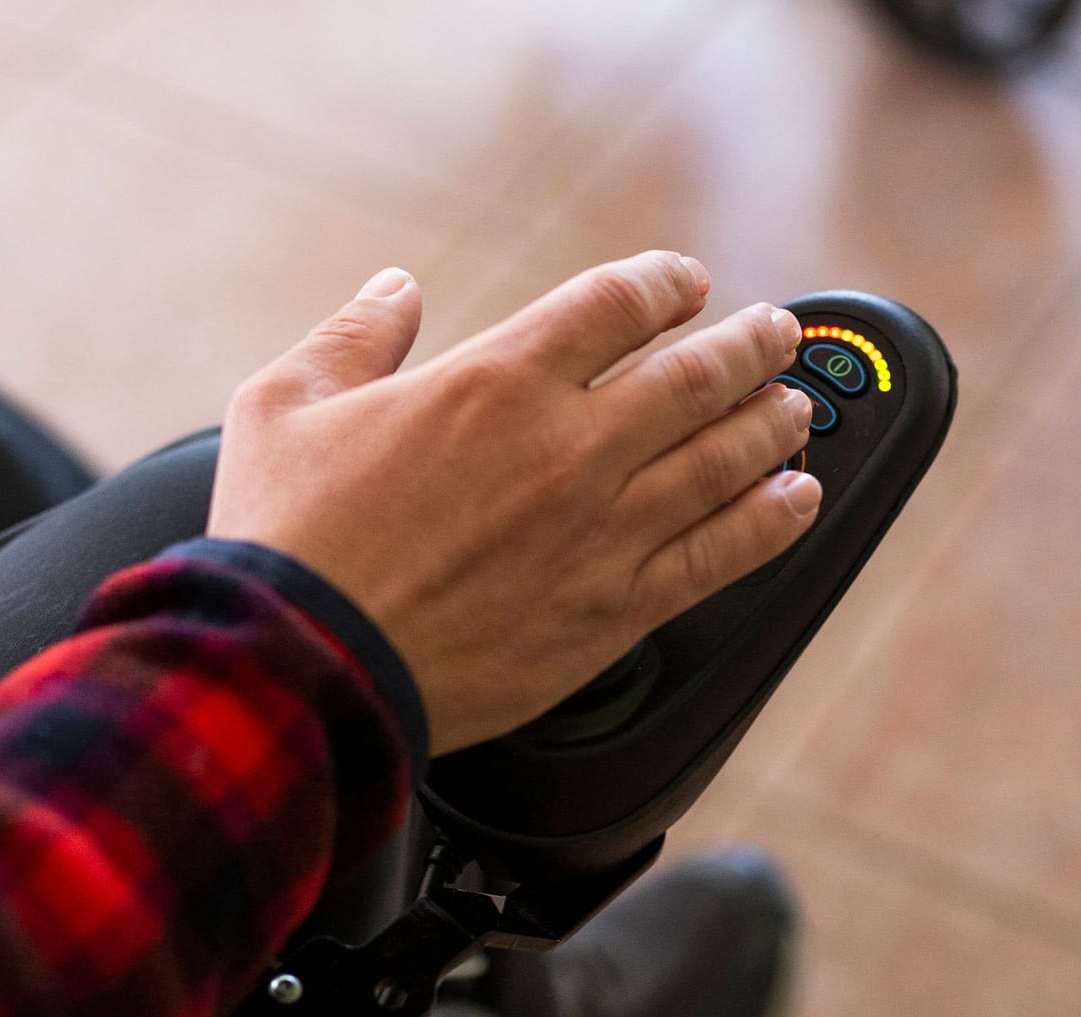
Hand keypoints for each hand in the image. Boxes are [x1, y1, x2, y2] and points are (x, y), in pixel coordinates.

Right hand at [208, 252, 819, 754]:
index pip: (619, 303)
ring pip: (726, 459)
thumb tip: (394, 290)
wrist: (303, 670)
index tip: (687, 284)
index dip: (668, 283)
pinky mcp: (613, 612)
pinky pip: (722, 555)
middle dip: (751, 344)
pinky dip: (771, 520)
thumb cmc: (285, 541)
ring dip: (774, 423)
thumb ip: (353, 335)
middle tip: (776, 334)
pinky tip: (795, 500)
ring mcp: (602, 532)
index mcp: (496, 380)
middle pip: (698, 374)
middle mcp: (568, 447)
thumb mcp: (284, 404)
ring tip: (796, 408)